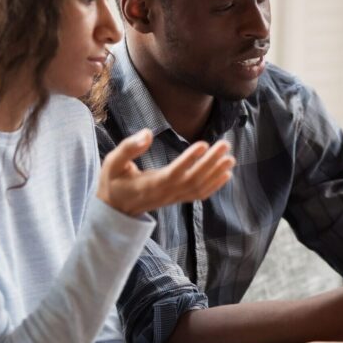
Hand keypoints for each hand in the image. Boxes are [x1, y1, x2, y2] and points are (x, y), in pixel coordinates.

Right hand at [97, 129, 234, 216]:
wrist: (114, 209)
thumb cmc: (112, 182)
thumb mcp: (112, 162)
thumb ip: (128, 148)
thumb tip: (147, 133)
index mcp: (149, 185)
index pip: (173, 173)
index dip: (189, 160)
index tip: (203, 145)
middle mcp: (164, 193)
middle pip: (192, 180)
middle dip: (210, 163)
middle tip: (225, 145)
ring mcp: (172, 198)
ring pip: (198, 187)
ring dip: (216, 173)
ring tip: (230, 157)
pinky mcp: (176, 199)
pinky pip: (198, 195)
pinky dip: (214, 185)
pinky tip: (226, 174)